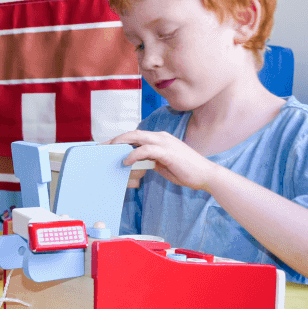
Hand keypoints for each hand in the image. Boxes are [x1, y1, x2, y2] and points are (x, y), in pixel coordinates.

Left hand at [108, 130, 222, 191]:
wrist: (206, 175)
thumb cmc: (185, 171)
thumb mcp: (163, 165)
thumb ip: (150, 161)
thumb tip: (136, 164)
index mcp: (160, 139)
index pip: (136, 135)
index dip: (121, 139)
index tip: (108, 146)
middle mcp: (161, 137)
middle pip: (133, 133)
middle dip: (116, 139)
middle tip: (102, 147)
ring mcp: (164, 143)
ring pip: (137, 137)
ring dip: (121, 143)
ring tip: (109, 151)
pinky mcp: (167, 152)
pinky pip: (145, 150)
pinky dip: (133, 155)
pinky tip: (126, 161)